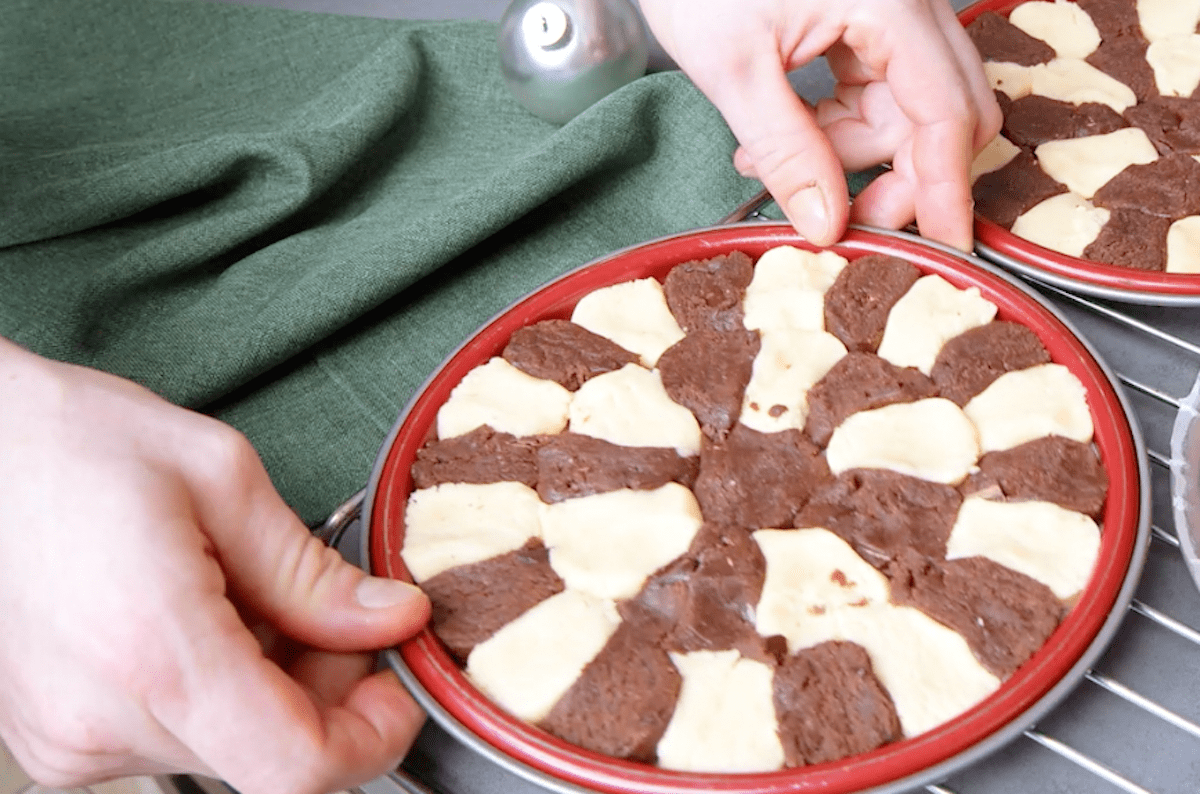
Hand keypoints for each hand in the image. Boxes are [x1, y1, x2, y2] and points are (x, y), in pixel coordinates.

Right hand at [0, 340, 429, 793]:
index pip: (296, 768)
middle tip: (327, 610)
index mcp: (154, 650)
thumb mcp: (220, 479)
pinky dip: (219, 693)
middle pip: (271, 759)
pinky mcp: (56, 741)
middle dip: (327, 693)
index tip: (396, 691)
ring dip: (272, 689)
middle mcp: (101, 719)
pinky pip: (176, 739)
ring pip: (229, 750)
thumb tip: (392, 621)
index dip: (371, 740)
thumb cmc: (75, 444)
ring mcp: (69, 740)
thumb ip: (312, 574)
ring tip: (251, 598)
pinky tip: (205, 621)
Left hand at [639, 0, 1000, 250]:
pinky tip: (782, 136)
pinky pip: (878, 91)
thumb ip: (787, 152)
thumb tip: (827, 224)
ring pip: (908, 109)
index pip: (945, 113)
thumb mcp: (735, 71)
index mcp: (890, 4)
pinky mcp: (865, 20)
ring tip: (768, 164)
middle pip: (944, 112)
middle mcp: (908, 3)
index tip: (942, 250)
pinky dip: (839, 126)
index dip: (944, 190)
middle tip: (840, 220)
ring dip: (852, 153)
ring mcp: (891, 10)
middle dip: (900, 177)